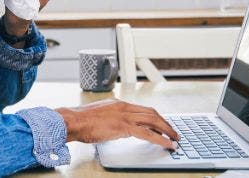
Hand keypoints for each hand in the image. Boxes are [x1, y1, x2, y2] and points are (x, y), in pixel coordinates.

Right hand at [55, 99, 179, 149]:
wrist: (73, 120)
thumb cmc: (82, 120)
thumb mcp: (100, 115)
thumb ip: (112, 119)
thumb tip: (119, 127)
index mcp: (119, 104)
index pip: (143, 109)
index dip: (156, 117)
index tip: (163, 125)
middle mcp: (124, 107)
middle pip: (152, 113)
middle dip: (165, 123)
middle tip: (173, 132)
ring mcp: (124, 116)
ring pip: (153, 121)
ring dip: (167, 130)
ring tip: (174, 139)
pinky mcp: (123, 127)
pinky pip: (147, 133)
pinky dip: (160, 139)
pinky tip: (166, 145)